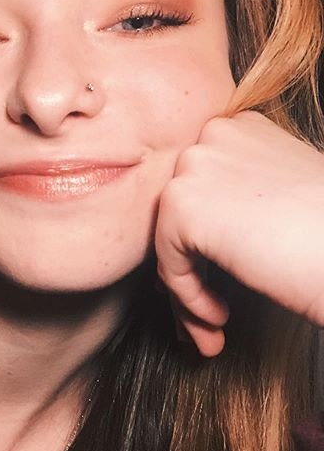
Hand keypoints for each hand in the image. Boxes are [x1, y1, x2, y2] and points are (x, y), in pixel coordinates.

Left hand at [155, 111, 323, 356]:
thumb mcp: (282, 193)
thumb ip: (237, 194)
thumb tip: (206, 228)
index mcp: (240, 128)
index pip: (201, 186)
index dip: (208, 237)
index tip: (222, 273)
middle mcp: (213, 136)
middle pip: (181, 213)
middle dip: (192, 267)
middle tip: (210, 310)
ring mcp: (195, 166)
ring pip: (169, 240)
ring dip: (188, 291)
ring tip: (212, 322)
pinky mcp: (182, 205)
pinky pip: (168, 263)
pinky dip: (189, 297)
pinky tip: (220, 314)